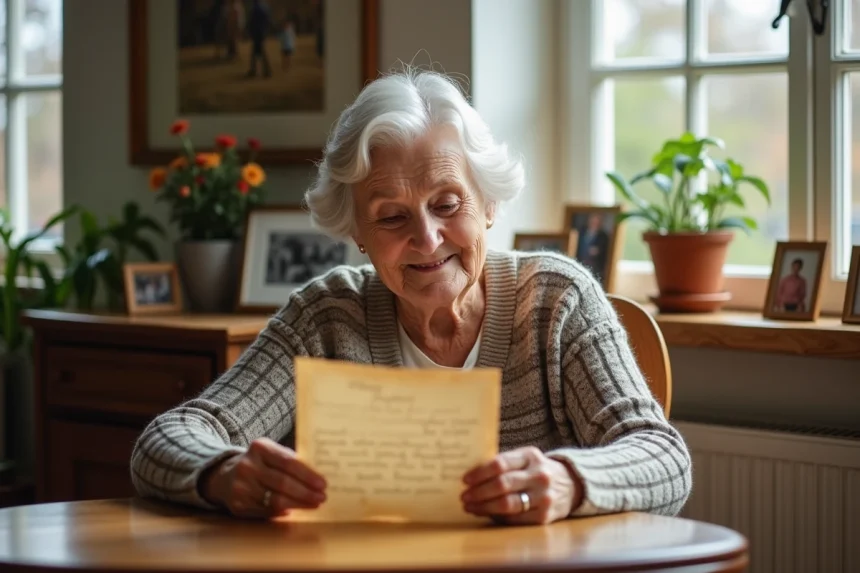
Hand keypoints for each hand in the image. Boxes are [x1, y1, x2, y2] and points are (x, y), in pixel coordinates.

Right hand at [201, 437, 326, 518]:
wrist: (224, 475)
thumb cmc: (259, 463)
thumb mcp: (270, 453)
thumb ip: (290, 460)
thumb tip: (317, 477)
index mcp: (259, 448)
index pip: (288, 462)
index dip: (307, 474)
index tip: (323, 484)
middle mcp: (248, 466)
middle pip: (283, 482)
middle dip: (306, 492)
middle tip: (322, 497)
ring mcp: (241, 486)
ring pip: (275, 500)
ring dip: (298, 504)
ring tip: (313, 505)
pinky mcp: (238, 505)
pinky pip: (266, 511)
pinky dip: (282, 512)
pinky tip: (293, 510)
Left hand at [460, 446, 580, 524]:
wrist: (571, 485)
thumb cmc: (537, 470)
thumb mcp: (525, 459)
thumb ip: (504, 463)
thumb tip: (472, 476)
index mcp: (530, 456)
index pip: (500, 463)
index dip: (479, 473)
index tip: (465, 480)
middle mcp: (539, 475)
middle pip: (502, 485)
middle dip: (478, 492)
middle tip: (464, 497)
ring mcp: (543, 496)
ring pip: (507, 504)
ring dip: (484, 507)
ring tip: (470, 507)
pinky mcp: (544, 516)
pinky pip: (514, 519)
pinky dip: (497, 517)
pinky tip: (487, 514)